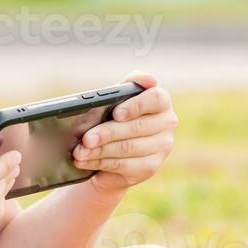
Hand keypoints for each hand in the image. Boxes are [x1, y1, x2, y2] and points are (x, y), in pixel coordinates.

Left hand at [72, 70, 176, 194]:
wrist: (114, 152)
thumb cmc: (116, 118)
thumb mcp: (119, 99)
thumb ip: (129, 85)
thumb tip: (148, 79)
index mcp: (162, 102)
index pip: (156, 99)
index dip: (136, 106)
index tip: (116, 113)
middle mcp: (167, 124)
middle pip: (137, 127)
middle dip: (107, 133)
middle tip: (86, 139)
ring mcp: (162, 148)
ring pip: (128, 148)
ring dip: (100, 150)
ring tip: (80, 152)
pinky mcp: (150, 167)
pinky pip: (123, 165)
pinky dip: (100, 163)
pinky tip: (85, 161)